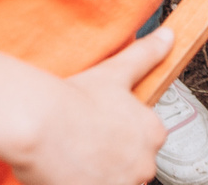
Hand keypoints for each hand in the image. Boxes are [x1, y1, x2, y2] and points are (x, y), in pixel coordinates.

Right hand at [5, 28, 170, 184]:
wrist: (38, 124)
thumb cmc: (75, 99)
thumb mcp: (117, 71)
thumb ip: (147, 55)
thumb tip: (169, 36)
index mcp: (154, 133)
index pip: (145, 141)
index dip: (119, 137)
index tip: (100, 131)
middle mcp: (145, 164)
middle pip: (131, 166)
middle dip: (111, 159)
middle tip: (84, 144)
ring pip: (115, 181)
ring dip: (98, 174)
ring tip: (74, 159)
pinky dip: (84, 182)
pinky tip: (68, 172)